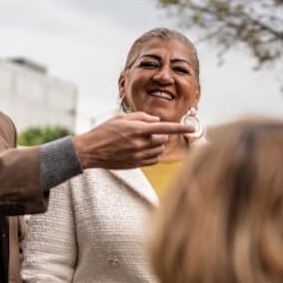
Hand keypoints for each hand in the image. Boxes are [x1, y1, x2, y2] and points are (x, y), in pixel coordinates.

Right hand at [73, 112, 194, 168]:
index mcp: (138, 129)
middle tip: (147, 132)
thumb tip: (157, 121)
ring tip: (141, 141)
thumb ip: (142, 117)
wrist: (90, 150)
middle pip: (164, 138)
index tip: (192, 128)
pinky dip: (152, 154)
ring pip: (160, 149)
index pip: (165, 128)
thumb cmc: (105, 131)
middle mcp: (140, 143)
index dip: (181, 128)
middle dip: (160, 134)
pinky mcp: (136, 164)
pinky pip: (154, 159)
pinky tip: (141, 150)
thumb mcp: (121, 118)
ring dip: (156, 144)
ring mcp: (139, 155)